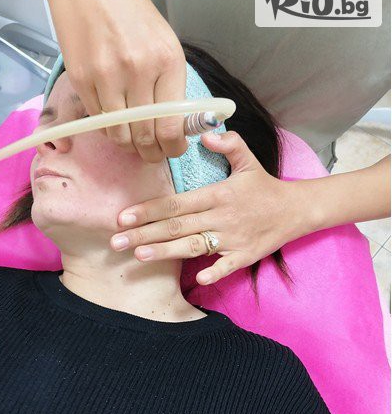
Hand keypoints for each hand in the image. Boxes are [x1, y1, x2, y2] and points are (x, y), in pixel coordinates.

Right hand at [38, 0, 187, 162]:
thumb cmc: (130, 11)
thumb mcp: (163, 41)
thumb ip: (169, 81)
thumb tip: (175, 123)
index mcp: (167, 60)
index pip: (172, 124)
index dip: (173, 147)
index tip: (172, 151)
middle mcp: (138, 70)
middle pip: (144, 135)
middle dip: (150, 153)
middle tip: (151, 155)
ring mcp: (106, 76)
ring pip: (118, 133)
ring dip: (125, 144)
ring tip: (130, 140)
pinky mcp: (80, 79)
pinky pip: (96, 120)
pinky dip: (106, 127)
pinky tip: (112, 120)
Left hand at [110, 131, 300, 284]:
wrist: (298, 209)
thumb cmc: (263, 186)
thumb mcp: (248, 160)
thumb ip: (229, 145)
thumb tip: (207, 134)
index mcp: (217, 194)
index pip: (176, 202)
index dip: (149, 209)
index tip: (123, 216)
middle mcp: (222, 216)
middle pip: (178, 226)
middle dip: (145, 234)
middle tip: (115, 242)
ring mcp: (233, 237)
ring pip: (194, 246)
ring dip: (166, 251)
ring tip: (138, 255)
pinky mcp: (246, 254)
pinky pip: (228, 265)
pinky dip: (215, 271)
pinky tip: (198, 278)